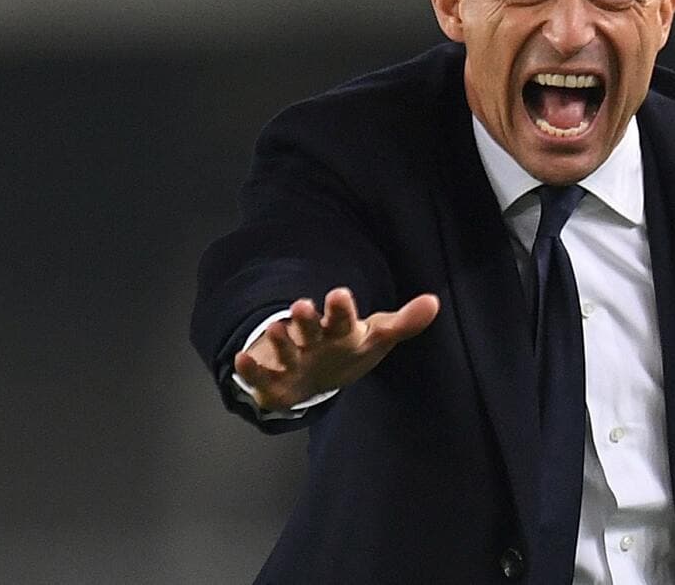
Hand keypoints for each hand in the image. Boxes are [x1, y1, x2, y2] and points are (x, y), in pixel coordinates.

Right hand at [233, 287, 439, 410]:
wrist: (317, 373)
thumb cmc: (348, 348)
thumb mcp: (378, 336)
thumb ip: (405, 322)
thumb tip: (434, 302)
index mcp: (340, 329)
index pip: (343, 317)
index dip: (341, 307)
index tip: (339, 294)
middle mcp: (313, 339)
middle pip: (310, 328)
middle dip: (306, 319)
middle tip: (303, 305)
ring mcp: (292, 357)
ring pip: (285, 348)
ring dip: (280, 340)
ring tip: (277, 330)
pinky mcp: (275, 380)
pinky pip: (260, 374)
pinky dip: (250, 369)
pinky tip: (240, 360)